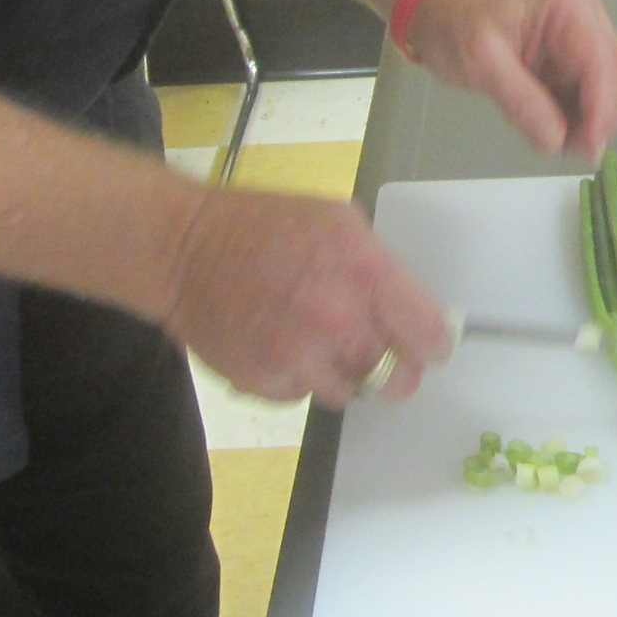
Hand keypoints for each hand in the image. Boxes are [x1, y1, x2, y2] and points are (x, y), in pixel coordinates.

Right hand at [161, 188, 451, 406]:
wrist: (184, 248)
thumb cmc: (265, 225)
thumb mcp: (336, 220)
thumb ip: (378, 265)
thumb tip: (409, 308)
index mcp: (363, 269)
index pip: (426, 333)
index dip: (431, 344)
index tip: (427, 346)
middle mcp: (337, 318)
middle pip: (396, 378)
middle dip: (396, 370)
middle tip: (384, 359)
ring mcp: (298, 356)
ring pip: (349, 393)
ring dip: (343, 374)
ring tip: (320, 342)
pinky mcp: (264, 382)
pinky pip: (302, 396)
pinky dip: (299, 379)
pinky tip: (281, 346)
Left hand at [407, 0, 616, 158]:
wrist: (438, 5)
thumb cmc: (454, 22)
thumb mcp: (480, 62)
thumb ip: (521, 100)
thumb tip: (557, 140)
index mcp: (570, 8)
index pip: (604, 63)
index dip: (604, 109)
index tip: (589, 148)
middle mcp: (587, 19)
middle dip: (601, 116)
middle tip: (569, 149)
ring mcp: (582, 39)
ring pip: (613, 87)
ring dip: (593, 119)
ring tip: (556, 138)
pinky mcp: (572, 59)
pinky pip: (590, 93)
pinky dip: (579, 116)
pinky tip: (550, 125)